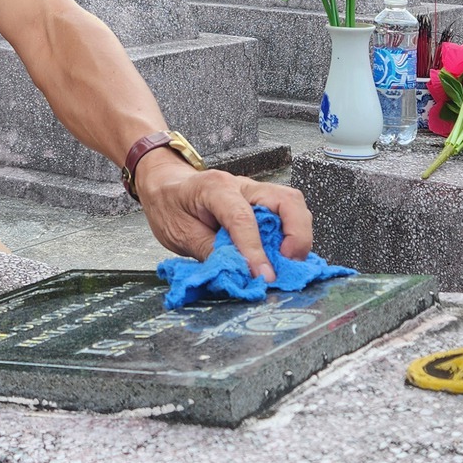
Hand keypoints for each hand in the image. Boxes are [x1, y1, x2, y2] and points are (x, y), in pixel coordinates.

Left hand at [133, 151, 312, 282]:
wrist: (165, 185)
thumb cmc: (169, 205)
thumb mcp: (180, 234)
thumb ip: (211, 253)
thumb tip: (239, 274)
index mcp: (216, 188)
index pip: (243, 219)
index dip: (256, 251)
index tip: (263, 277)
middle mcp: (243, 185)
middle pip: (287, 201)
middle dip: (297, 236)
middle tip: (287, 266)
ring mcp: (256, 192)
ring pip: (294, 206)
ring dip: (298, 237)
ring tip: (286, 264)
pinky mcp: (262, 203)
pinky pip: (288, 215)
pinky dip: (292, 237)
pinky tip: (281, 256)